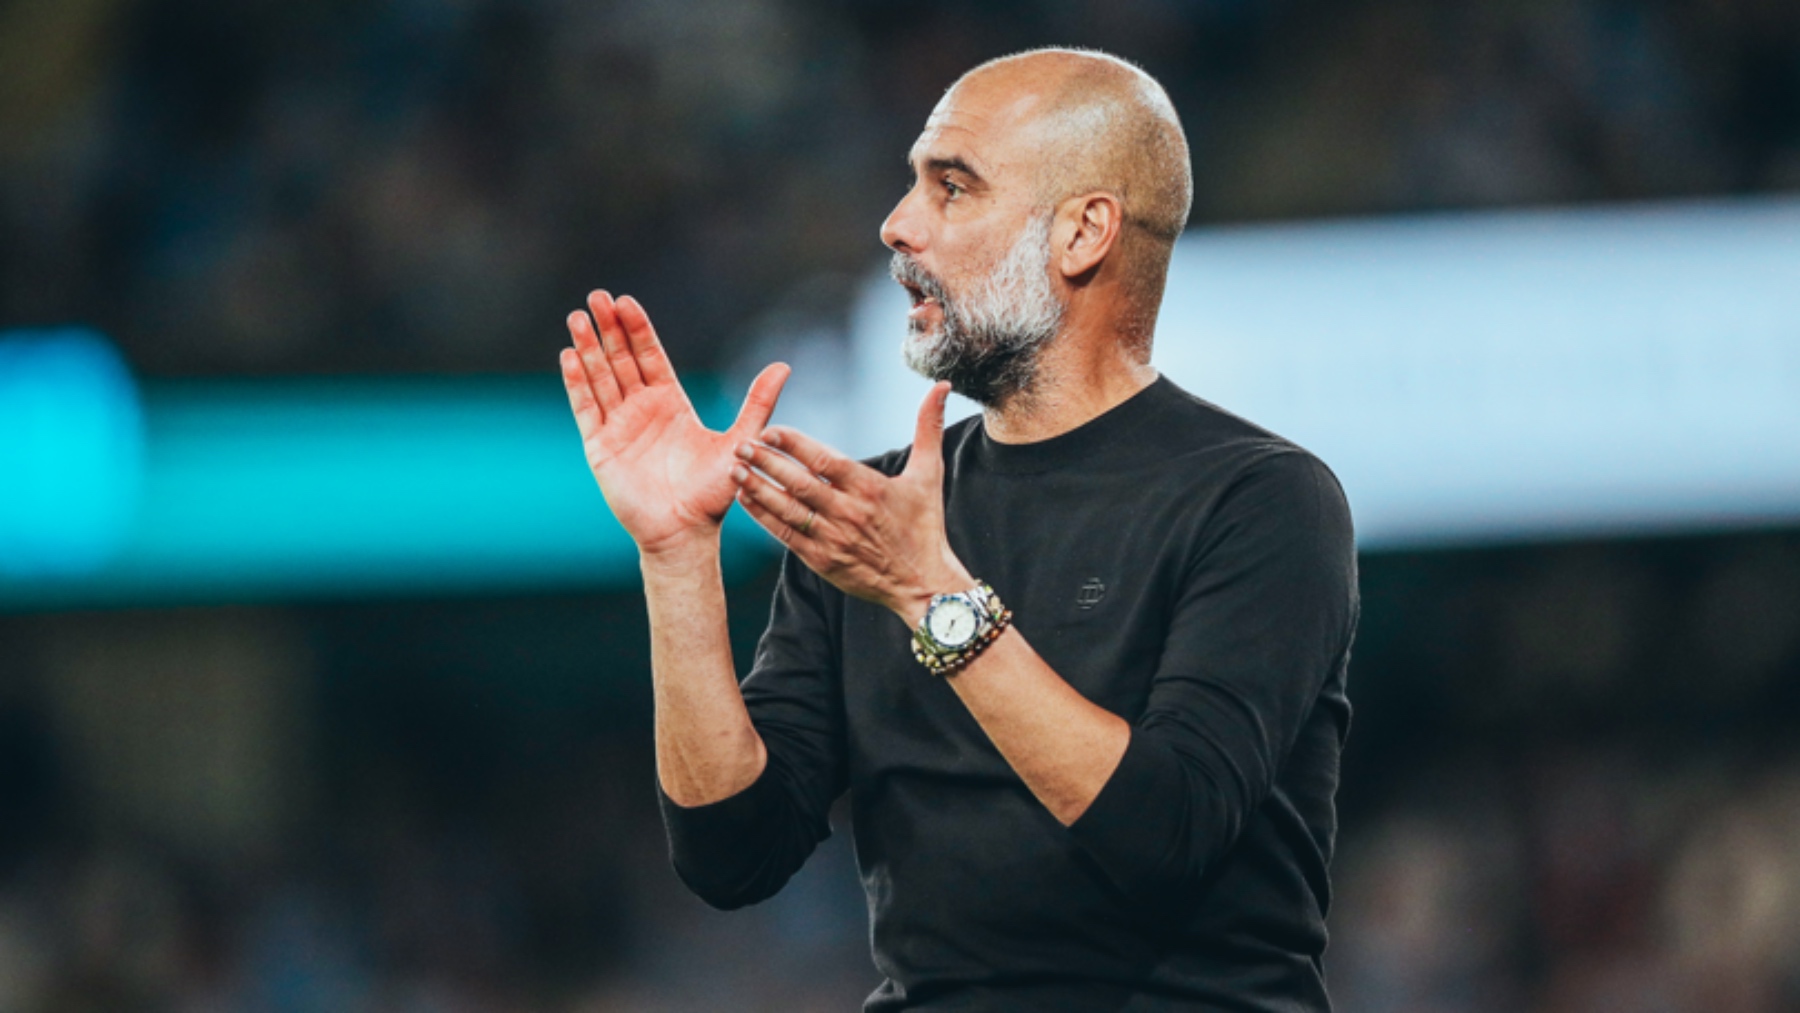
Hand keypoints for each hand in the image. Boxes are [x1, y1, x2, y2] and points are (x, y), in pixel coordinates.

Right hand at [560, 290, 788, 556]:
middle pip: (620, 359)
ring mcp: (618, 426)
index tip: (626, 301)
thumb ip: (757, 403)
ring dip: (588, 348)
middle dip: (608, 328)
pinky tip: (570, 356)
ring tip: (578, 317)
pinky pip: (585, 409)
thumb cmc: (714, 493)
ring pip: (600, 378)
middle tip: (597, 296)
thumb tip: (783, 366)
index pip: (650, 356)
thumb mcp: (741, 440)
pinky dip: (577, 383)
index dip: (638, 329)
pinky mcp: (600, 447)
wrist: (685, 532)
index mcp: (671, 403)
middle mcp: (642, 409)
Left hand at [730, 381, 973, 622]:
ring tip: (734, 469)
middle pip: (799, 484)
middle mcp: (848, 513)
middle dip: (767, 462)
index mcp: (870, 488)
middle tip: (740, 444)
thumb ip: (929, 427)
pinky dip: (764, 517)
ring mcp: (833, 539)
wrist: (922, 585)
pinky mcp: (822, 561)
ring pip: (788, 510)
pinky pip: (786, 535)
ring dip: (758, 489)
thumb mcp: (930, 475)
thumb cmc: (925, 527)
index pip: (824, 460)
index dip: (794, 444)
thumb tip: (942, 386)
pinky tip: (745, 499)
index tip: (771, 429)